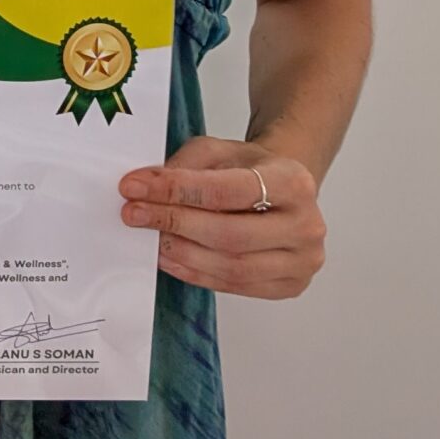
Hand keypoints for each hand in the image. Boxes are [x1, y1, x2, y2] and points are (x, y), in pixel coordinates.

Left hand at [119, 135, 325, 299]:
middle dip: (173, 223)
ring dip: (181, 253)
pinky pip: (234, 287)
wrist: (283, 192)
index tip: (135, 187)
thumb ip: (184, 166)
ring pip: (231, 266)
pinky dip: (196, 274)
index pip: (227, 190)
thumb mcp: (219, 152)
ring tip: (150, 239)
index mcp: (293, 182)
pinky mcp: (289, 286)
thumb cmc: (252, 171)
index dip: (176, 190)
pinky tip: (171, 258)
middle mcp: (306, 225)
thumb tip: (143, 187)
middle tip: (134, 213)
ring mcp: (302, 261)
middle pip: (229, 234)